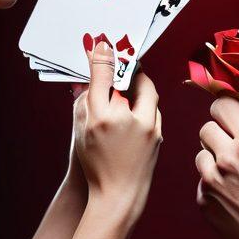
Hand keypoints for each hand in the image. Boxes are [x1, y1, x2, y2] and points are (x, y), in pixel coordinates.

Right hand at [73, 42, 162, 219]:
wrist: (118, 195)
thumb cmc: (94, 163)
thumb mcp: (80, 131)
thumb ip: (84, 101)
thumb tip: (89, 76)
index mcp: (100, 117)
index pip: (103, 75)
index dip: (103, 56)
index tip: (102, 43)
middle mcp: (125, 119)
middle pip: (133, 77)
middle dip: (128, 66)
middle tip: (122, 60)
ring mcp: (146, 126)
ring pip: (147, 91)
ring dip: (139, 83)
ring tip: (130, 80)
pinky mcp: (158, 133)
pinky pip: (153, 108)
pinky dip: (145, 102)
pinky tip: (137, 104)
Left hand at [196, 97, 238, 238]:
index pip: (222, 106)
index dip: (227, 108)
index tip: (233, 117)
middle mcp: (226, 159)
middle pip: (206, 128)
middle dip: (220, 133)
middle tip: (235, 146)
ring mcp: (211, 181)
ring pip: (201, 154)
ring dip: (214, 158)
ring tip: (234, 173)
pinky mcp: (204, 200)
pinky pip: (201, 180)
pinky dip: (213, 183)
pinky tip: (233, 193)